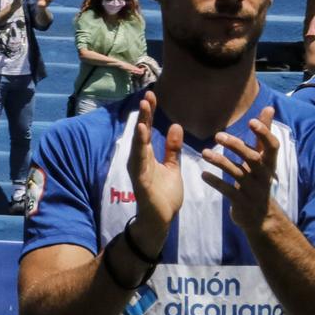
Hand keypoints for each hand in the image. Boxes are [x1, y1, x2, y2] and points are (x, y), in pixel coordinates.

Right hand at [127, 92, 183, 248]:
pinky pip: (139, 160)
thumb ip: (172, 149)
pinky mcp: (140, 180)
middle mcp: (139, 159)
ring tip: (143, 108)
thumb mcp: (173, 167)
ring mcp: (138, 169)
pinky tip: (141, 132)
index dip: (149, 113)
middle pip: (141, 133)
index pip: (147, 130)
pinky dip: (139, 146)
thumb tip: (176, 126)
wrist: (161, 219)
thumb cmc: (164, 194)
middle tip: (148, 95)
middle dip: (144, 114)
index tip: (153, 95)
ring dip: (140, 126)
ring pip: (138, 143)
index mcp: (147, 155)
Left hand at [201, 104, 282, 232]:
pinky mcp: (241, 202)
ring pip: (237, 173)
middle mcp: (264, 175)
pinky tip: (203, 175)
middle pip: (252, 158)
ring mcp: (253, 190)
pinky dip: (215, 182)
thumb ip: (263, 135)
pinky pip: (227, 190)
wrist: (260, 216)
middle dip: (236, 146)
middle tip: (218, 136)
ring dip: (220, 161)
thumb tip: (269, 108)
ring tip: (204, 153)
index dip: (264, 133)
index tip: (251, 121)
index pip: (272, 146)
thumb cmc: (259, 180)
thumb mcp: (263, 159)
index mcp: (270, 163)